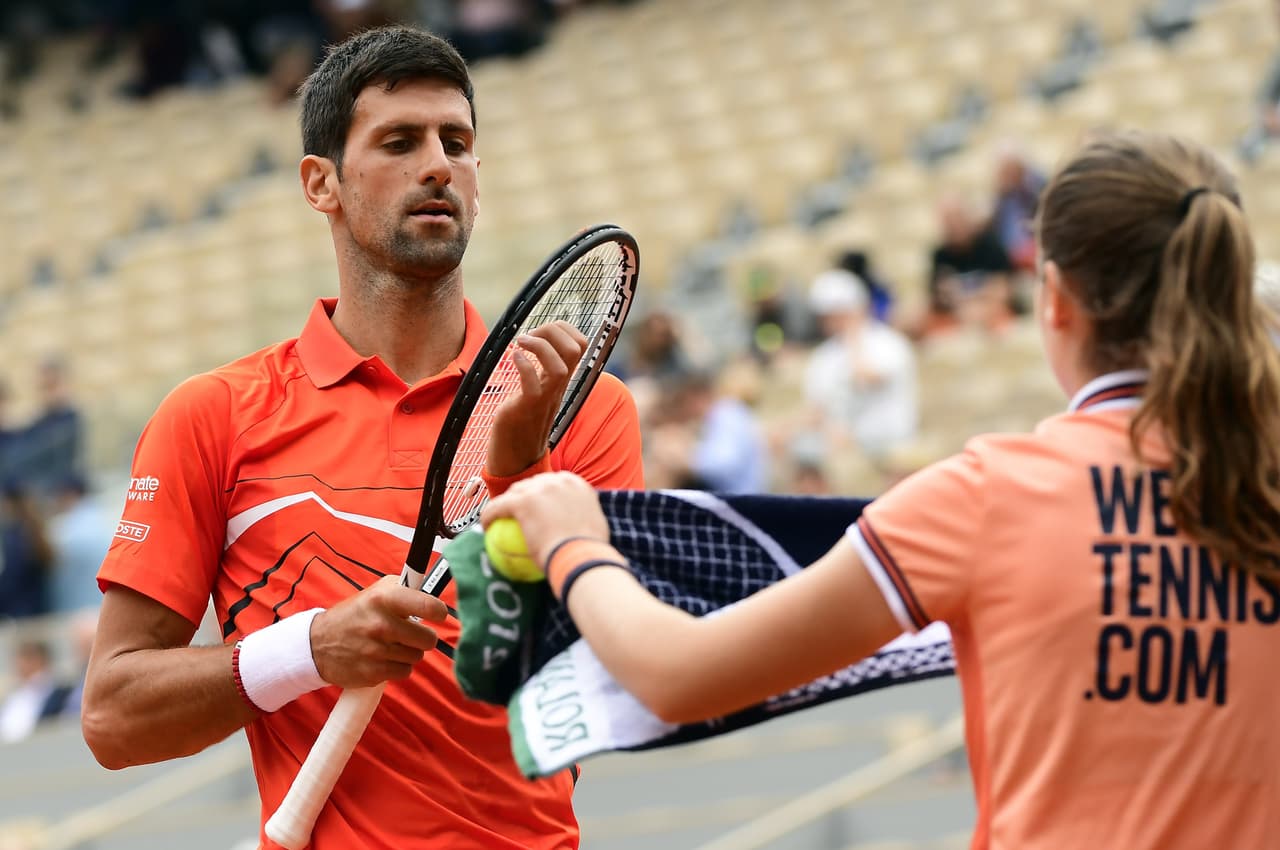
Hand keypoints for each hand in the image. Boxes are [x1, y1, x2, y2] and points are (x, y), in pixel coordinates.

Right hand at [309, 576, 448, 687]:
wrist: (318, 644)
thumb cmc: (354, 615)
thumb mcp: (376, 591)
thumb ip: (405, 590)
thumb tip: (432, 594)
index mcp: (383, 599)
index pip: (427, 605)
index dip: (439, 611)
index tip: (438, 614)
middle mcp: (381, 625)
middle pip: (428, 639)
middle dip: (423, 637)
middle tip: (410, 633)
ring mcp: (377, 651)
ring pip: (417, 656)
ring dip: (409, 652)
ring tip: (392, 645)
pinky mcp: (373, 673)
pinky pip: (405, 672)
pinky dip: (399, 667)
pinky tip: (385, 658)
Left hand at [481, 472, 608, 566]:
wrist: (582, 557)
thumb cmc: (588, 554)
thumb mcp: (593, 531)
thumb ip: (583, 522)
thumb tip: (576, 531)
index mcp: (575, 484)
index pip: (552, 485)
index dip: (540, 495)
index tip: (534, 509)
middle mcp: (558, 480)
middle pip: (532, 484)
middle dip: (522, 495)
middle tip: (515, 514)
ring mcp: (539, 488)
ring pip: (514, 492)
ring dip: (505, 503)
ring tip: (498, 518)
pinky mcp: (522, 500)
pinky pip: (498, 506)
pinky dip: (489, 516)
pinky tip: (484, 527)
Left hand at [485, 321, 587, 477]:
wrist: (515, 453)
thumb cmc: (523, 417)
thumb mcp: (539, 386)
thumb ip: (543, 367)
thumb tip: (537, 341)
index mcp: (562, 378)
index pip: (581, 343)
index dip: (563, 327)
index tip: (540, 331)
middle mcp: (558, 386)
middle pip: (575, 348)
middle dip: (552, 330)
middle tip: (529, 336)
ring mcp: (544, 397)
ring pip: (560, 366)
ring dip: (538, 346)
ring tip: (520, 344)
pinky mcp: (527, 408)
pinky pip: (532, 384)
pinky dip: (522, 365)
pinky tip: (512, 359)